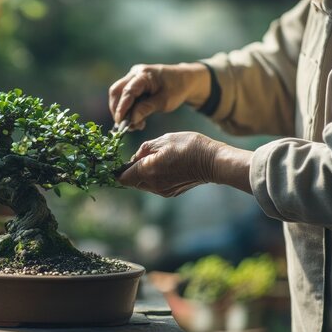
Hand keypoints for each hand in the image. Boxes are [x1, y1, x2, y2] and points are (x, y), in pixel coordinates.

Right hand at [108, 63, 210, 130]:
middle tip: (125, 126)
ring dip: (122, 111)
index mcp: (144, 75)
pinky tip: (136, 119)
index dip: (122, 108)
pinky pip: (124, 96)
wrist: (185, 79)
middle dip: (117, 109)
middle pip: (116, 91)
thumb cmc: (177, 89)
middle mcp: (135, 73)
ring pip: (118, 94)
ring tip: (134, 125)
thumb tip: (132, 119)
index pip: (127, 91)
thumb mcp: (165, 101)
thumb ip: (147, 109)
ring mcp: (133, 77)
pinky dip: (127, 109)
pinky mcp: (133, 83)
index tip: (121, 122)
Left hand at [118, 132, 252, 196]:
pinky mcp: (170, 192)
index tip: (118, 162)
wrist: (213, 162)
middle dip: (130, 171)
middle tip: (137, 158)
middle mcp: (153, 185)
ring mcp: (162, 191)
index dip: (117, 170)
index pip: (122, 177)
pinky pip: (154, 186)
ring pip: (143, 184)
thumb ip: (144, 149)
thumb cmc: (189, 146)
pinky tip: (163, 166)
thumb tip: (134, 158)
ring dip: (142, 174)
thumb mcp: (164, 140)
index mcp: (147, 170)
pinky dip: (153, 177)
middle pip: (131, 182)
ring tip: (152, 160)